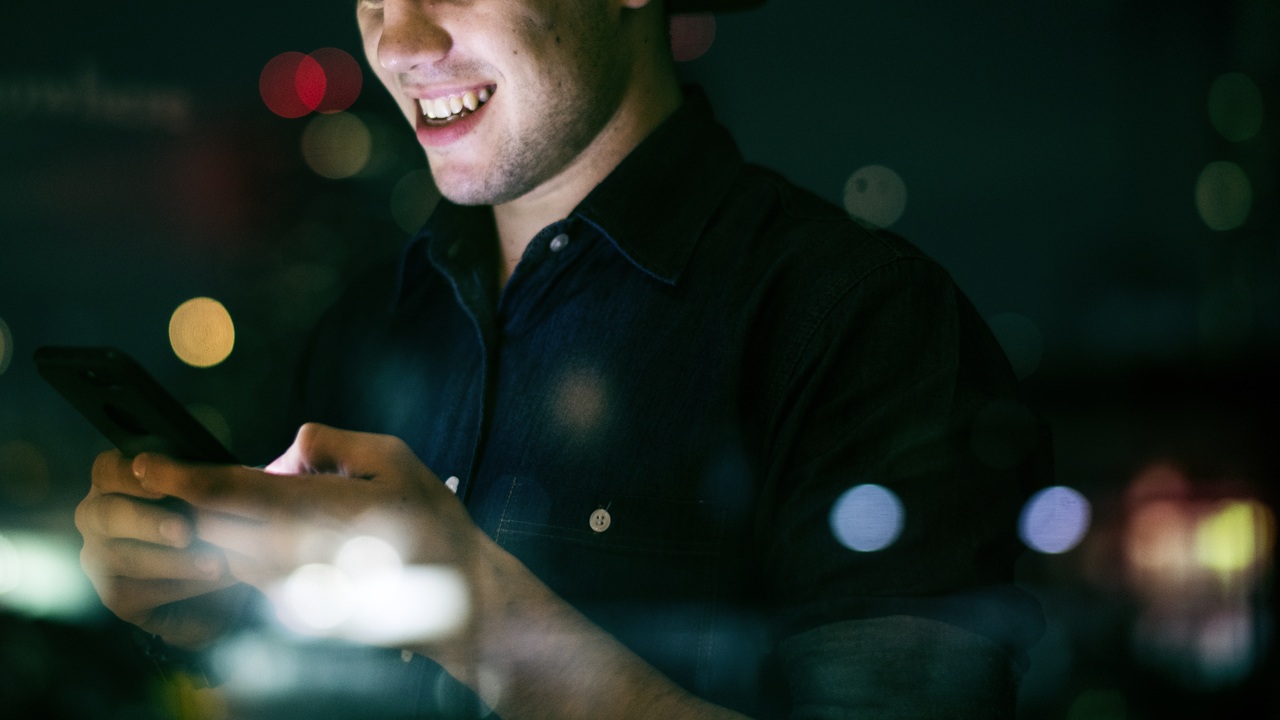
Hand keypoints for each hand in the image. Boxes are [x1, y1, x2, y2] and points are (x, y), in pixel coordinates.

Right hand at [75, 450, 249, 648]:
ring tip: (215, 563)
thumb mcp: (256, 491)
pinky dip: (173, 585)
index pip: (110, 468)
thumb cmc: (243, 525)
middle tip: (187, 529)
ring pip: (114, 556)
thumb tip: (305, 442)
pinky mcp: (122, 597)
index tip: (156, 473)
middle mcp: (104, 515)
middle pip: (99, 512)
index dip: (132, 471)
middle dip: (144, 520)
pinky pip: (130, 592)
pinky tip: (208, 581)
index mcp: (128, 480)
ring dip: (169, 559)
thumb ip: (268, 465)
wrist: (240, 584)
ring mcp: (104, 558)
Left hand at [132, 423, 481, 625]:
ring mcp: (291, 585)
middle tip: (159, 477)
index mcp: (316, 512)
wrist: (456, 596)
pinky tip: (258, 533)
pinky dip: (239, 549)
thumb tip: (285, 452)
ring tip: (210, 502)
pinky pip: (248, 571)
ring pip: (222, 552)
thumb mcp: (393, 458)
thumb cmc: (430, 521)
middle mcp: (294, 554)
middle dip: (183, 502)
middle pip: (210, 526)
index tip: (145, 463)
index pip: (228, 492)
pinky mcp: (294, 604)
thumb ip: (331, 443)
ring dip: (210, 527)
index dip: (180, 476)